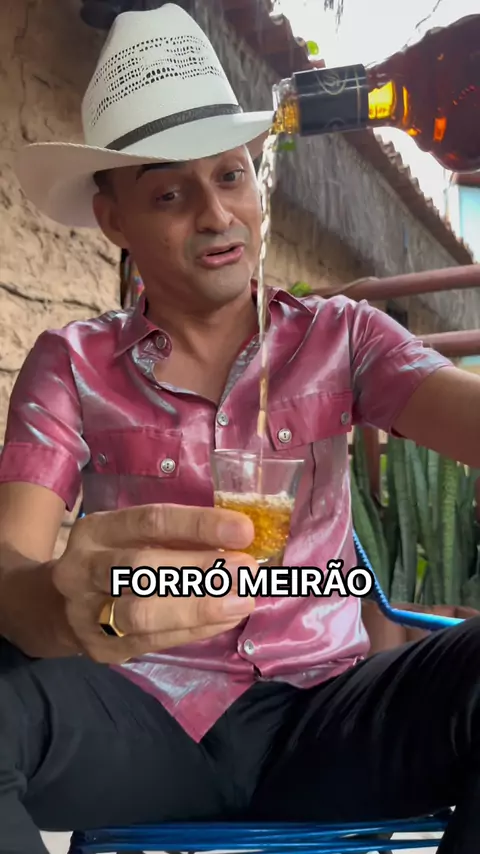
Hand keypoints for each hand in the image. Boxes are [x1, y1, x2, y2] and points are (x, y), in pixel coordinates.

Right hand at [52, 503, 256, 662]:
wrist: (58, 607)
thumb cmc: (114, 561)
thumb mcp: (132, 537)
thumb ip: (177, 537)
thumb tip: (240, 540)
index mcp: (97, 530)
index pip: (150, 521)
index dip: (198, 525)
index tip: (243, 530)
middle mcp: (84, 568)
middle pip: (143, 568)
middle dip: (200, 570)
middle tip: (246, 570)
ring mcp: (87, 612)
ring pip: (143, 612)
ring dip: (199, 607)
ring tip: (241, 600)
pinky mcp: (100, 648)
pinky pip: (152, 641)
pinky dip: (194, 631)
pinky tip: (224, 620)